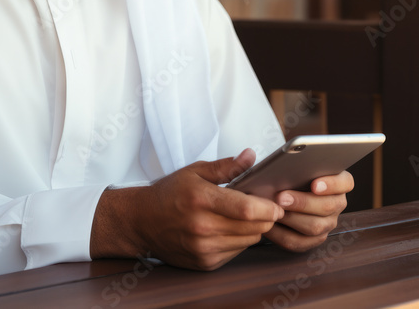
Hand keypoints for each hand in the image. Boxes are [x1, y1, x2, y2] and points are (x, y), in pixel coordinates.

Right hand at [91, 148, 283, 270]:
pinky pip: (236, 252)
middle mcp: (203, 228)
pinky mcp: (205, 263)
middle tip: (262, 206)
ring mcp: (204, 248)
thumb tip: (250, 156)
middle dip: (265, 217)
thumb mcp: (195, 172)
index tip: (276, 203)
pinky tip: (227, 229)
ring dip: (252, 229)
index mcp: (202, 200)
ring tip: (242, 216)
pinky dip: (238, 240)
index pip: (247, 210)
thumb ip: (226, 166)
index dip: (268, 207)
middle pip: (253, 228)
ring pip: (248, 241)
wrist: (142, 222)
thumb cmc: (169, 194)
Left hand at [263, 171, 353, 252]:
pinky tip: (269, 224)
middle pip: (327, 206)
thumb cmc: (291, 173)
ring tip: (275, 210)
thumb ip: (298, 165)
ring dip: (292, 218)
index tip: (314, 185)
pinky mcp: (313, 239)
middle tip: (282, 197)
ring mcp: (328, 223)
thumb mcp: (298, 166)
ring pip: (315, 226)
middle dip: (302, 202)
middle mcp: (337, 203)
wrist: (282, 191)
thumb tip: (285, 168)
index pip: (345, 182)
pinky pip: (299, 242)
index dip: (332, 184)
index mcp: (340, 182)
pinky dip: (281, 234)